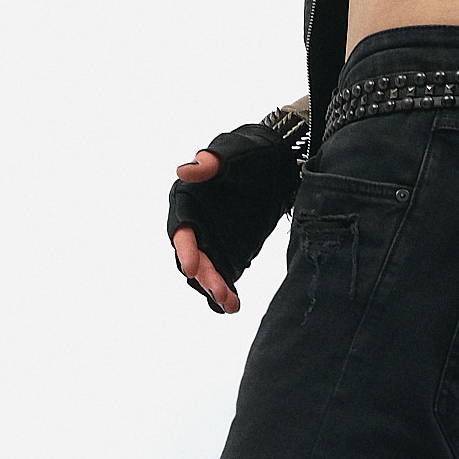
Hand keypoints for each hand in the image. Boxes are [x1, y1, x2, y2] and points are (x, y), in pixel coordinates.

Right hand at [171, 149, 241, 314]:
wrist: (277, 165)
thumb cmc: (249, 153)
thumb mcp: (232, 151)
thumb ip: (210, 162)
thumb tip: (184, 170)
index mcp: (187, 201)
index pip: (181, 229)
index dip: (185, 249)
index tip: (192, 266)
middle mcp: (196, 226)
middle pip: (193, 257)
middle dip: (203, 276)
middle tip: (218, 290)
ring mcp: (212, 243)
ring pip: (207, 272)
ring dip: (215, 288)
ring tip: (229, 302)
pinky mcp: (230, 255)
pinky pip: (225, 278)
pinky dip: (227, 293)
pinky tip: (234, 306)